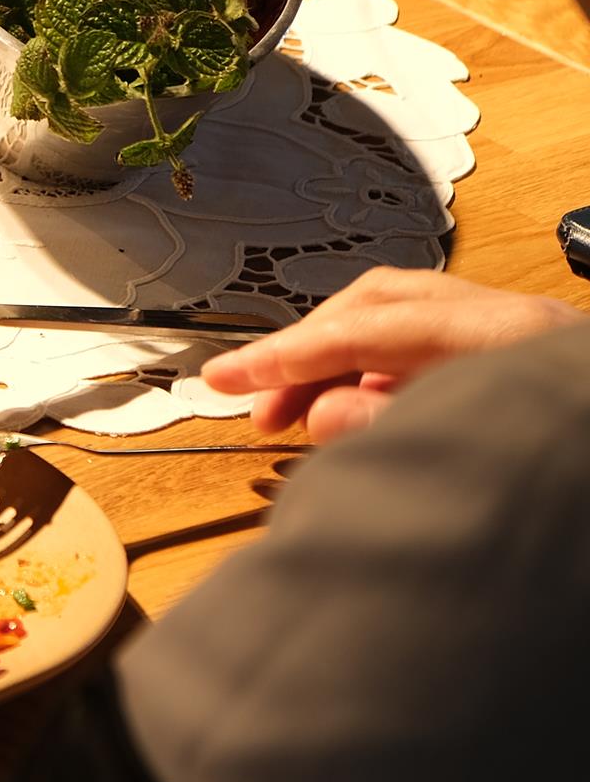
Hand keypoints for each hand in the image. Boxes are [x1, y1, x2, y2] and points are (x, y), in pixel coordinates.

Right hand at [203, 267, 585, 439]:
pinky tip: (354, 421)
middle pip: (381, 306)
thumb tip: (330, 414)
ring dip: (335, 365)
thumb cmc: (572, 475)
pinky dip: (375, 380)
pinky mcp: (519, 372)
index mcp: (512, 340)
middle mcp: (516, 327)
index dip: (287, 355)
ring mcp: (521, 344)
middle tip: (255, 409)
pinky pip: (427, 355)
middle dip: (305, 352)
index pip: (371, 329)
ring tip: (295, 423)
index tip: (225, 382)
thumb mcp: (481, 466)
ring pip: (401, 325)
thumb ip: (395, 433)